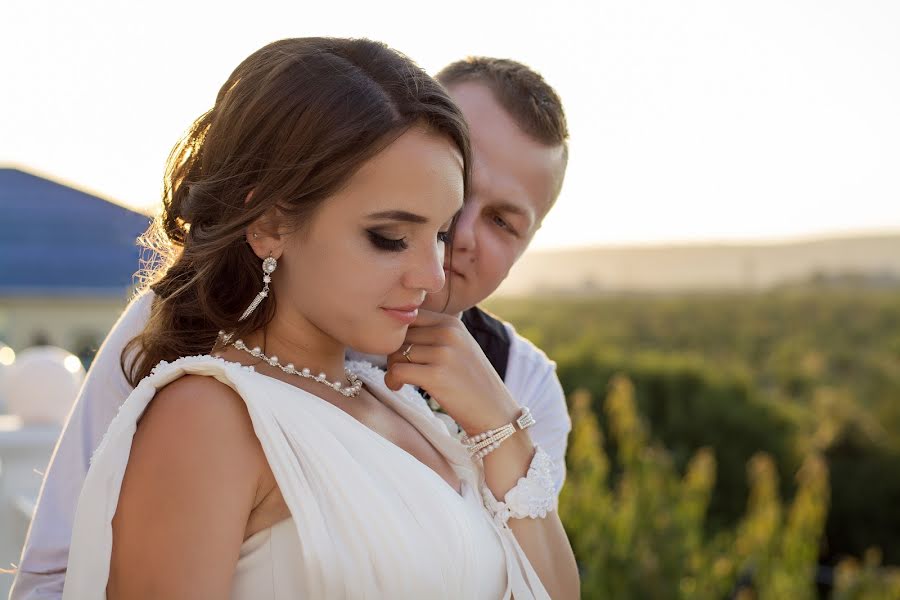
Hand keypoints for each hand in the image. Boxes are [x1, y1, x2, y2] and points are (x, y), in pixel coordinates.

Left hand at [384, 309, 521, 434]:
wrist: (495, 412)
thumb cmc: (471, 382)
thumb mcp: (459, 346)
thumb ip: (434, 333)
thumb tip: (394, 330)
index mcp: (452, 323)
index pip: (410, 318)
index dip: (399, 336)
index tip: (401, 353)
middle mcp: (449, 333)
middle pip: (400, 336)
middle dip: (394, 353)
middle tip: (399, 370)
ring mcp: (444, 353)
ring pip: (396, 353)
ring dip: (392, 368)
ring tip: (400, 380)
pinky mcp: (436, 375)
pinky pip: (397, 370)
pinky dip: (391, 380)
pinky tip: (398, 387)